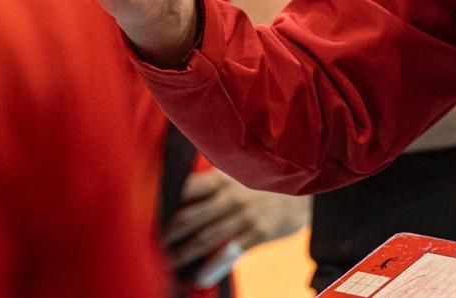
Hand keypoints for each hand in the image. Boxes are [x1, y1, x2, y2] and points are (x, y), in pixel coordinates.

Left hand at [165, 170, 307, 270]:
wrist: (307, 195)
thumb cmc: (265, 188)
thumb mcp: (241, 178)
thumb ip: (213, 186)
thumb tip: (179, 199)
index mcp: (224, 179)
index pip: (187, 189)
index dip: (166, 202)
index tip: (148, 215)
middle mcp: (232, 196)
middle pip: (190, 217)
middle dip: (168, 234)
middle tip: (153, 246)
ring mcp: (246, 215)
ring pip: (206, 238)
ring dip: (184, 253)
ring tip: (168, 263)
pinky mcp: (259, 232)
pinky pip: (231, 252)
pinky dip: (213, 267)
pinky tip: (199, 277)